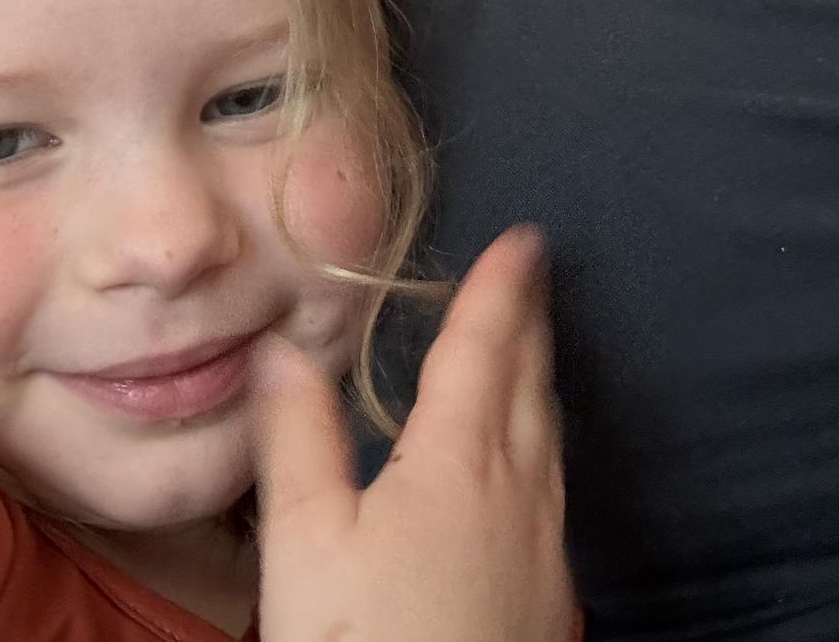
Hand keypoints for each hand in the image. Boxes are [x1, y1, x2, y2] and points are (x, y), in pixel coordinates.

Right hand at [253, 226, 576, 641]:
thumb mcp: (304, 543)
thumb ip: (297, 436)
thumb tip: (282, 347)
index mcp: (458, 461)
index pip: (484, 349)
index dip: (502, 289)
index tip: (528, 238)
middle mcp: (518, 492)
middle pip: (532, 386)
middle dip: (531, 324)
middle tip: (533, 275)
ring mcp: (544, 550)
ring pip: (551, 439)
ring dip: (541, 381)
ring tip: (531, 352)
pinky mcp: (551, 599)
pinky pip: (555, 488)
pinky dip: (543, 442)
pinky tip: (528, 465)